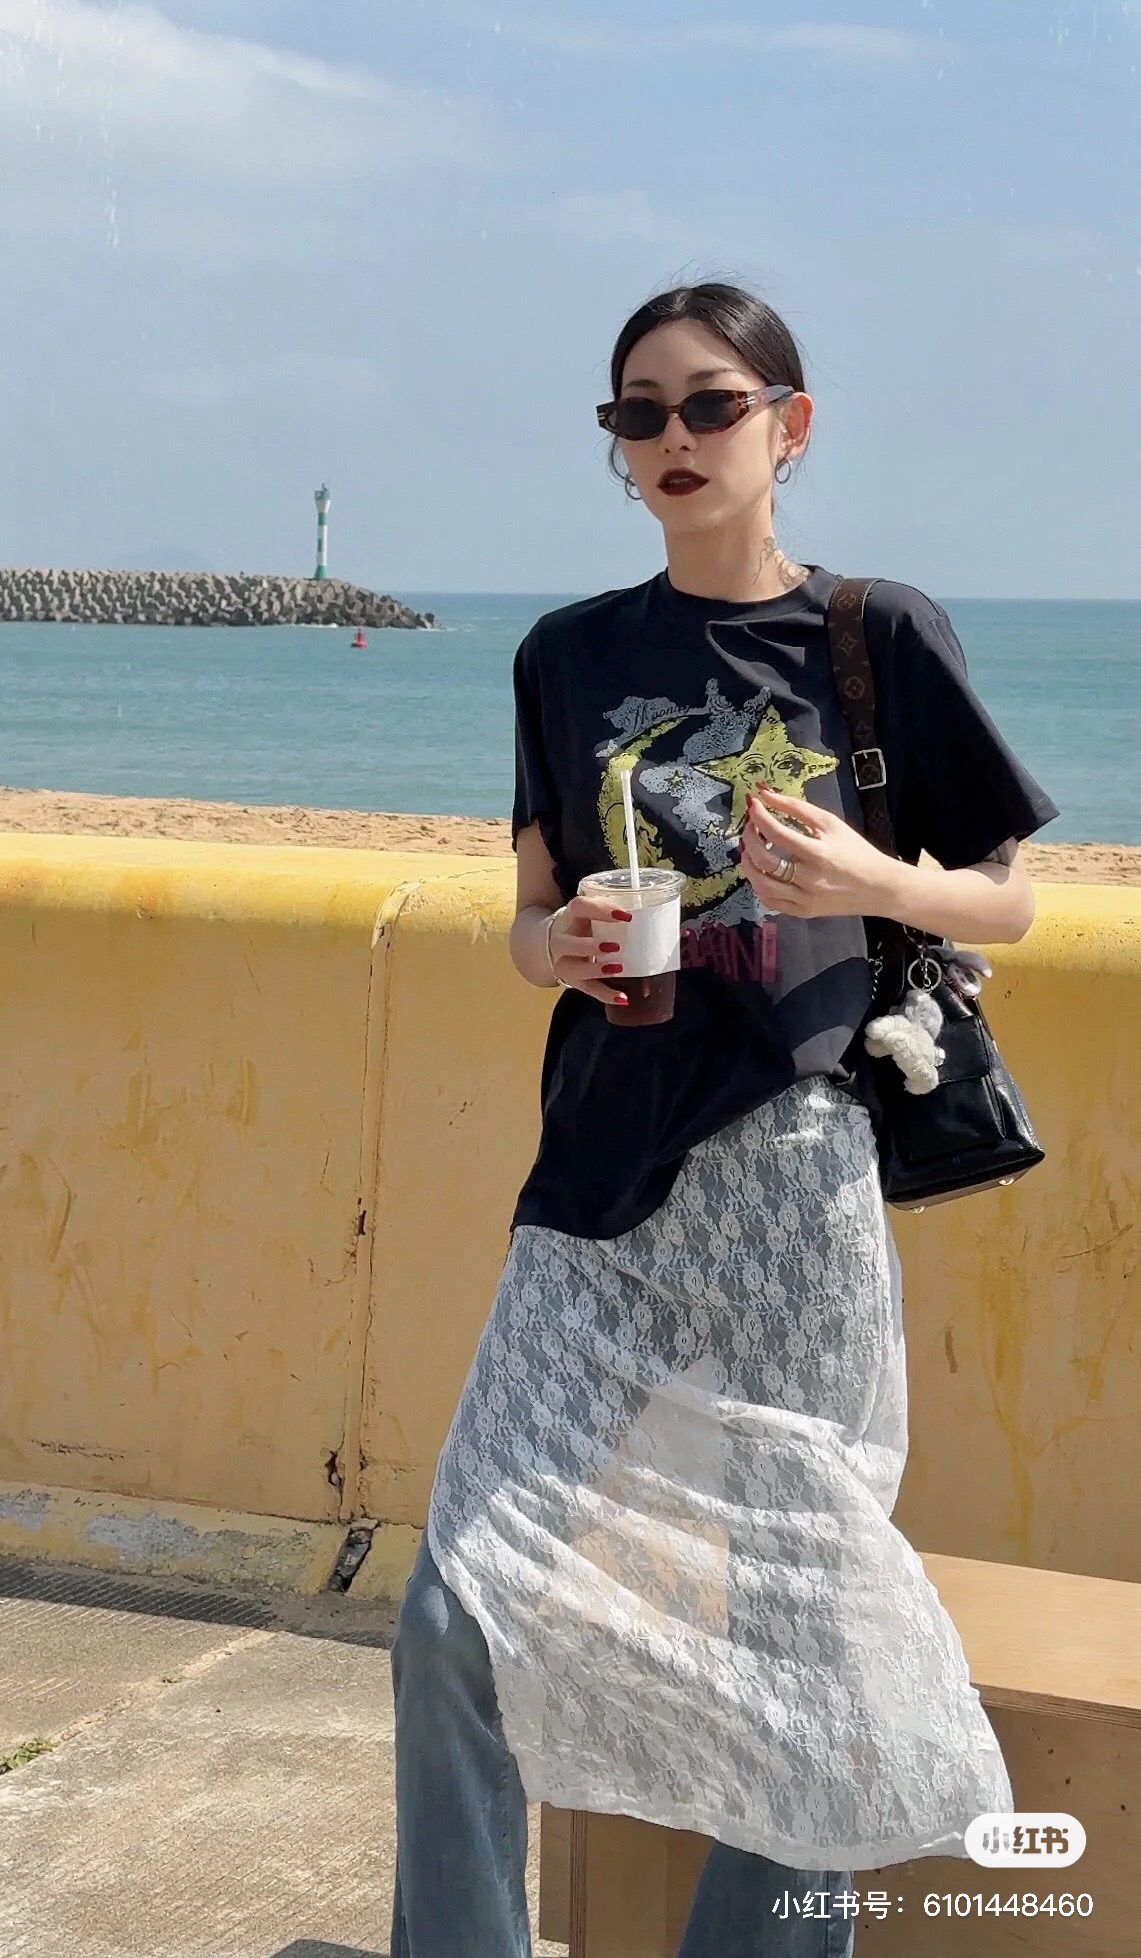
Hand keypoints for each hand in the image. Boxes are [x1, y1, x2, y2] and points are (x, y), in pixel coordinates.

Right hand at [546, 894, 633, 1005]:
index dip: (601, 910)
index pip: (580, 907)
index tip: (626, 916)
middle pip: (566, 943)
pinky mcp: (572, 979)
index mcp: (572, 915)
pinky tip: (623, 999)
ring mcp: (564, 961)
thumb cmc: (585, 924)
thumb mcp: (593, 913)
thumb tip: (667, 923)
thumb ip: (617, 913)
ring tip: (618, 969)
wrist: (556, 940)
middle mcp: (561, 938)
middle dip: (588, 946)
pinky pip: (588, 989)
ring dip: (595, 970)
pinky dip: (606, 994)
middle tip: (615, 947)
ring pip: (573, 968)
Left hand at [739, 784, 900, 918]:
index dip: (759, 816)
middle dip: (749, 838)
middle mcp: (809, 879)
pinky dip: (758, 884)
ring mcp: (804, 899)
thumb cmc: (856, 851)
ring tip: (750, 848)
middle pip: (763, 859)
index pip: (776, 833)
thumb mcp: (831, 823)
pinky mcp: (802, 912)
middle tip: (750, 826)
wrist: (879, 887)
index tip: (753, 804)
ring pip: (761, 884)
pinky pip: (770, 901)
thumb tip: (766, 794)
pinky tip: (761, 870)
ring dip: (748, 863)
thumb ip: (797, 808)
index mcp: (818, 854)